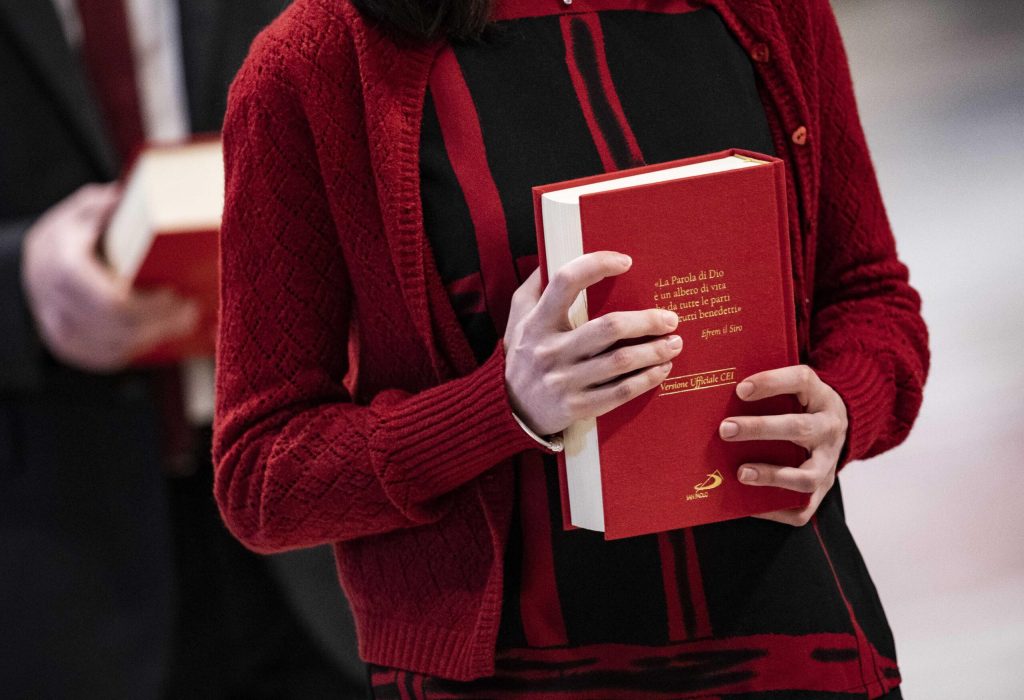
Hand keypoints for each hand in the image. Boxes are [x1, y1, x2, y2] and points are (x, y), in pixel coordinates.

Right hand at [21, 184, 198, 371]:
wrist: (33, 264)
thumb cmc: (67, 235)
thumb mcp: (81, 211)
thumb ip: (106, 206)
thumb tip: (131, 198)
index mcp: (63, 268)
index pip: (112, 302)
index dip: (150, 305)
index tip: (176, 294)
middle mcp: (57, 304)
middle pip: (120, 328)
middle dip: (162, 322)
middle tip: (192, 310)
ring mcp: (59, 330)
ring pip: (116, 348)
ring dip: (156, 337)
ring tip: (185, 320)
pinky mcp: (68, 347)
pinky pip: (108, 357)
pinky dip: (138, 348)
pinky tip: (160, 333)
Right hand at [503, 251, 682, 436]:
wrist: (508, 412)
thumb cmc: (521, 357)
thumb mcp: (517, 320)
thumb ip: (534, 287)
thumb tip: (553, 252)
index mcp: (537, 322)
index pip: (566, 281)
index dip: (597, 265)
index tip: (626, 261)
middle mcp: (549, 350)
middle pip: (609, 327)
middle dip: (646, 321)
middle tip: (670, 318)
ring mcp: (563, 381)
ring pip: (620, 361)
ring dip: (654, 351)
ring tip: (673, 343)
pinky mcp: (576, 407)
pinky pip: (620, 392)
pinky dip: (646, 379)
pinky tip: (662, 369)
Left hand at [718, 365, 847, 526]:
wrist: (838, 429)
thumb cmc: (800, 407)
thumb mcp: (795, 390)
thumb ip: (767, 389)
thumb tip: (715, 393)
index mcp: (821, 396)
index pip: (802, 381)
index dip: (772, 383)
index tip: (740, 389)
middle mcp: (830, 429)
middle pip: (799, 428)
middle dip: (759, 429)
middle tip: (725, 429)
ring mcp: (829, 462)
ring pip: (806, 475)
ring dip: (771, 475)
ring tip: (740, 473)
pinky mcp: (823, 490)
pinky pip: (802, 508)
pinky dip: (775, 511)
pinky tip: (749, 505)